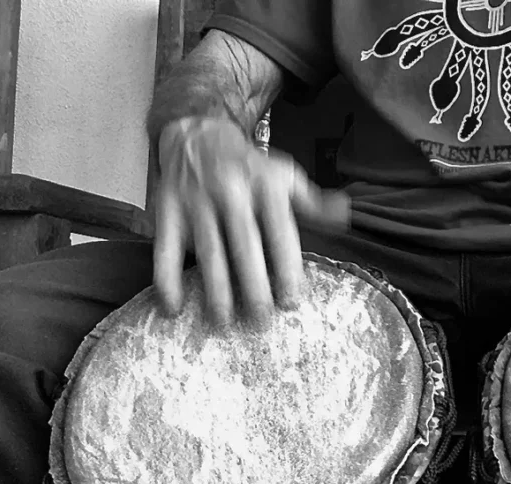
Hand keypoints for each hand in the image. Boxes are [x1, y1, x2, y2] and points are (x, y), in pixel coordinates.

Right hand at [153, 117, 349, 328]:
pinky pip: (165, 249)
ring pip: (208, 252)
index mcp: (265, 187)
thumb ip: (313, 202)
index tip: (291, 302)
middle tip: (261, 322)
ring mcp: (197, 203)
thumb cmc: (249, 165)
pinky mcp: (168, 211)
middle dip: (253, 287)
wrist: (197, 132)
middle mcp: (231, 193)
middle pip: (244, 246)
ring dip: (215, 291)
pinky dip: (165, 280)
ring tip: (223, 323)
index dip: (286, 268)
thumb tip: (345, 214)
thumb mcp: (284, 175)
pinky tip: (172, 308)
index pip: (279, 233)